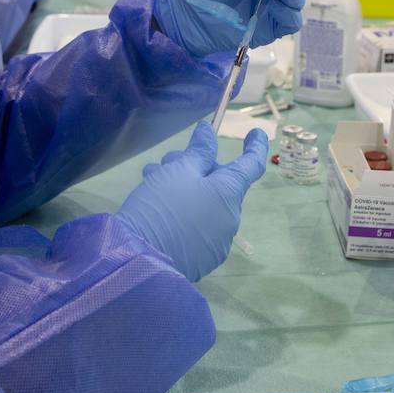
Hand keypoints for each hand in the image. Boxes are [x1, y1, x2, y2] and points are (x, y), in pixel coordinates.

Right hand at [116, 122, 268, 281]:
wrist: (139, 259)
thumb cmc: (161, 206)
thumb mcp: (179, 170)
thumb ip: (199, 150)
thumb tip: (210, 133)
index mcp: (229, 194)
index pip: (252, 164)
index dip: (255, 146)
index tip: (255, 133)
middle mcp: (230, 219)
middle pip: (220, 183)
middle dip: (197, 166)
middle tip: (168, 160)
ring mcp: (217, 241)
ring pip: (206, 203)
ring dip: (185, 187)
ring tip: (153, 179)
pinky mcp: (202, 258)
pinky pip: (199, 226)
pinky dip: (185, 212)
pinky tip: (157, 206)